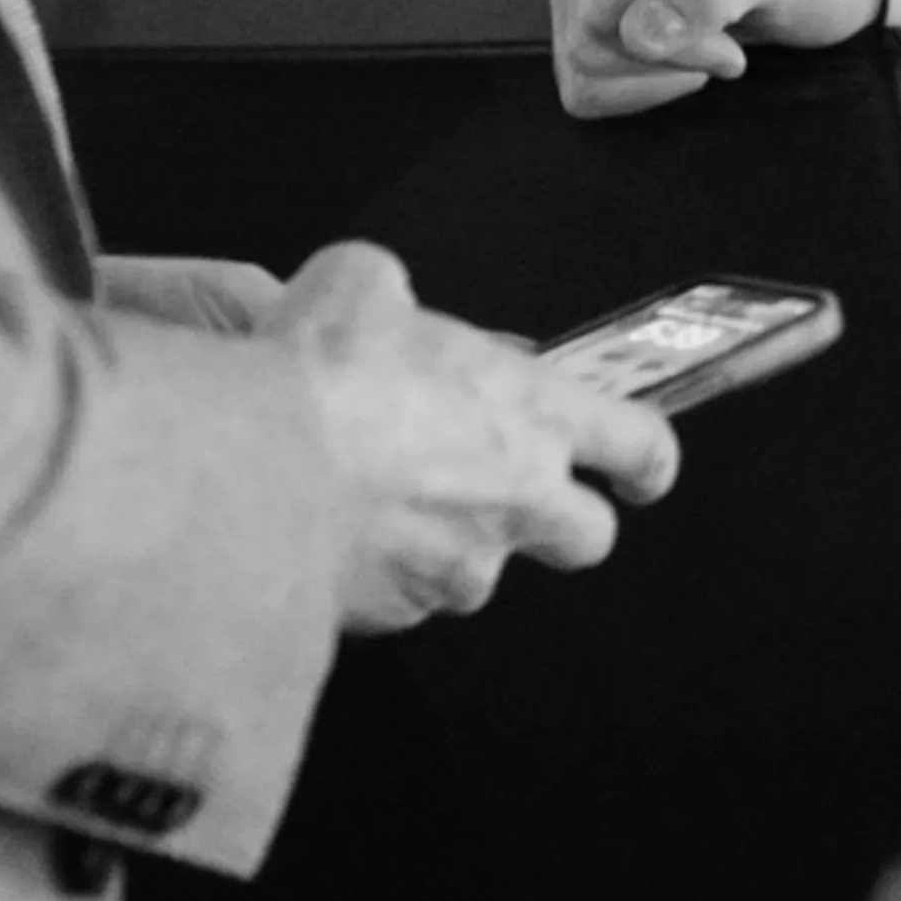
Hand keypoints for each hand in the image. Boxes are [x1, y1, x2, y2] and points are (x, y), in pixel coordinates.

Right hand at [266, 239, 678, 633]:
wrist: (252, 479)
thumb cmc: (326, 376)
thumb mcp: (363, 284)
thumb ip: (394, 295)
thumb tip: (380, 299)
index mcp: (535, 411)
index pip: (638, 445)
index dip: (648, 460)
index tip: (646, 469)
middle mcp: (516, 502)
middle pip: (588, 538)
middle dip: (566, 524)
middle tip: (520, 496)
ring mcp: (457, 570)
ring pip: (480, 571)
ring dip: (451, 544)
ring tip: (387, 500)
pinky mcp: (395, 617)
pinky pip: (404, 598)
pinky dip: (382, 572)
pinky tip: (332, 530)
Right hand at [550, 0, 886, 116]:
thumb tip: (638, 32)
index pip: (601, 11)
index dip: (664, 46)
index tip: (729, 39)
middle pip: (584, 37)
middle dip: (661, 60)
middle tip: (728, 42)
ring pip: (577, 59)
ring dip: (650, 73)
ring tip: (711, 41)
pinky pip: (577, 74)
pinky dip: (631, 84)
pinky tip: (680, 54)